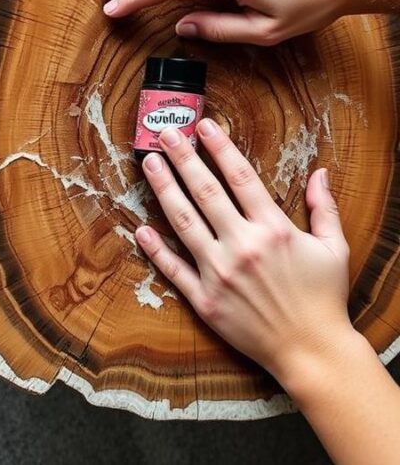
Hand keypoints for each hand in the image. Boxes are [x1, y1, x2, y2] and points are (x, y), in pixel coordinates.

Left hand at [134, 119, 354, 383]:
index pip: (241, 177)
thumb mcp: (334, 249)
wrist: (311, 350)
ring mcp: (219, 273)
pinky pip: (174, 269)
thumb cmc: (324, 298)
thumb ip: (323, 209)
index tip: (204, 125)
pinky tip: (140, 228)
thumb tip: (320, 173)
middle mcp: (242, 246)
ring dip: (163, 189)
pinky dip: (156, 248)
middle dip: (183, 158)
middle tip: (165, 133)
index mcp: (273, 229)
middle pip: (205, 191)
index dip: (220, 148)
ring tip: (149, 164)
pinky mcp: (204, 299)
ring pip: (183, 222)